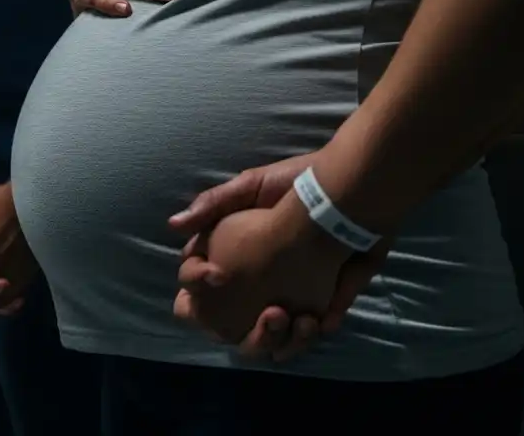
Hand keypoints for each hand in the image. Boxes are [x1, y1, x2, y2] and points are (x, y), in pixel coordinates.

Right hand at [173, 199, 350, 349]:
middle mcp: (253, 284)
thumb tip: (173, 225)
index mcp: (229, 255)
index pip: (196, 282)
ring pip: (273, 339)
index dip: (196, 285)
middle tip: (270, 313)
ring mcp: (288, 297)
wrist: (350, 193)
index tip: (215, 275)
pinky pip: (312, 331)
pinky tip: (321, 319)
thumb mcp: (250, 187)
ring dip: (281, 339)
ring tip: (300, 321)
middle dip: (244, 330)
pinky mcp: (322, 303)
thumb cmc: (295, 184)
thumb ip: (213, 205)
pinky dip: (315, 330)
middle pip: (231, 325)